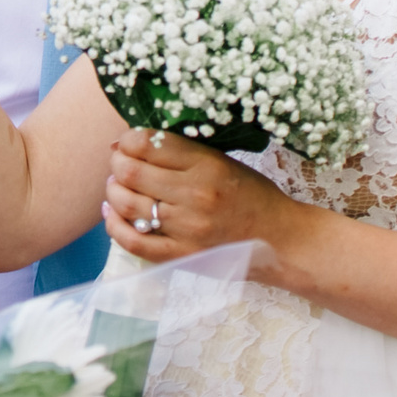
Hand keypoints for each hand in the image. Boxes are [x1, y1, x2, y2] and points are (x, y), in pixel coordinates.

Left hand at [101, 127, 304, 272]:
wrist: (283, 240)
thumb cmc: (253, 196)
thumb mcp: (223, 161)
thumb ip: (180, 152)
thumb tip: (126, 143)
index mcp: (207, 166)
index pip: (147, 144)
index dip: (127, 140)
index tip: (128, 143)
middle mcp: (194, 196)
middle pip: (130, 171)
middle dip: (116, 162)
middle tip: (120, 163)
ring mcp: (187, 229)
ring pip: (126, 203)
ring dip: (113, 190)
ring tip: (119, 185)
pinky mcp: (182, 256)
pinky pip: (132, 241)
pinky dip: (114, 225)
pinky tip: (113, 213)